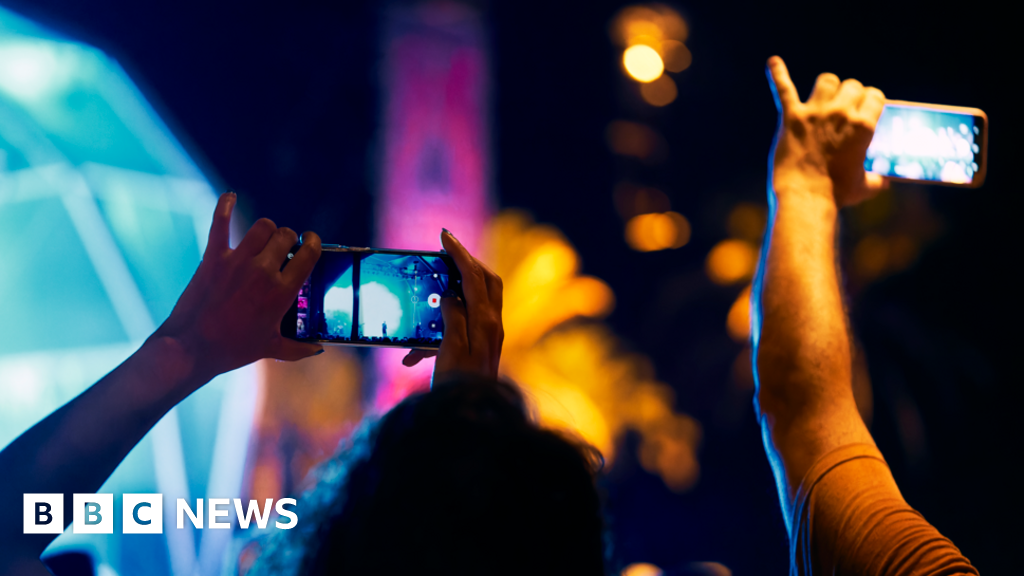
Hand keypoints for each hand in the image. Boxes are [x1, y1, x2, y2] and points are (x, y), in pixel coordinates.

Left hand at [151, 192, 323, 381]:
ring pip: (262, 227)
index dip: (313, 243)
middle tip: (285, 247)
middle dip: (289, 238)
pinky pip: (220, 223)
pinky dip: (225, 206)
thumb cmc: (233, 350)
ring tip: (264, 238)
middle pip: (286, 235)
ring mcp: (237, 262)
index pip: (309, 254)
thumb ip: (300, 348)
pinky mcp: (213, 258)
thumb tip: (319, 348)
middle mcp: (263, 271)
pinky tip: (230, 197)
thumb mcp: (272, 349)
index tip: (311, 242)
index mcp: (282, 292)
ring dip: (267, 230)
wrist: (190, 348)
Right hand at [402, 229, 503, 379]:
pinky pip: (472, 320)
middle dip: (468, 262)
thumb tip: (451, 296)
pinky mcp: (485, 348)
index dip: (459, 253)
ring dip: (464, 284)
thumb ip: (453, 318)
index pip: (474, 276)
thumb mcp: (450, 350)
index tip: (444, 236)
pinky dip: (454, 314)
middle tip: (447, 252)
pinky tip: (420, 346)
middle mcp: (494, 326)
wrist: (474, 420)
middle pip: (487, 280)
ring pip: (483, 297)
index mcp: (485, 322)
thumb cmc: (459, 387)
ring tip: (440, 283)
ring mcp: (492, 337)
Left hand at [767, 56, 887, 206]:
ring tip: (823, 98)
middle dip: (850, 95)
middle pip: (852, 86)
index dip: (871, 102)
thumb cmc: (836, 194)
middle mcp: (841, 113)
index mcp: (863, 126)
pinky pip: (784, 89)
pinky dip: (778, 74)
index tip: (865, 109)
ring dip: (827, 87)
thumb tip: (884, 181)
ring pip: (826, 81)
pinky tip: (772, 62)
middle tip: (843, 109)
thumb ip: (877, 179)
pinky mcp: (791, 118)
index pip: (874, 96)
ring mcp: (815, 113)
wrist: (804, 197)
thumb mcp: (865, 187)